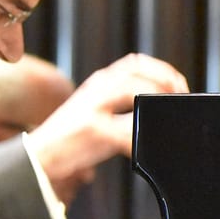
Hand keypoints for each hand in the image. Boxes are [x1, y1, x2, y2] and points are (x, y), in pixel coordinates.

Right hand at [26, 53, 188, 203]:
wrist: (40, 156)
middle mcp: (96, 88)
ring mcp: (92, 108)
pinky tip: (144, 151)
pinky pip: (127, 133)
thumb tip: (159, 107)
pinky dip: (141, 143)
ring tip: (166, 117)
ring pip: (133, 91)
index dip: (163, 70)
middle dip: (166, 81)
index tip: (179, 86)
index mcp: (98, 81)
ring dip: (155, 101)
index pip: (135, 62)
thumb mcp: (95, 110)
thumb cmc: (71, 137)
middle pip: (137, 71)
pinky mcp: (92, 131)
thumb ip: (121, 103)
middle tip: (180, 97)